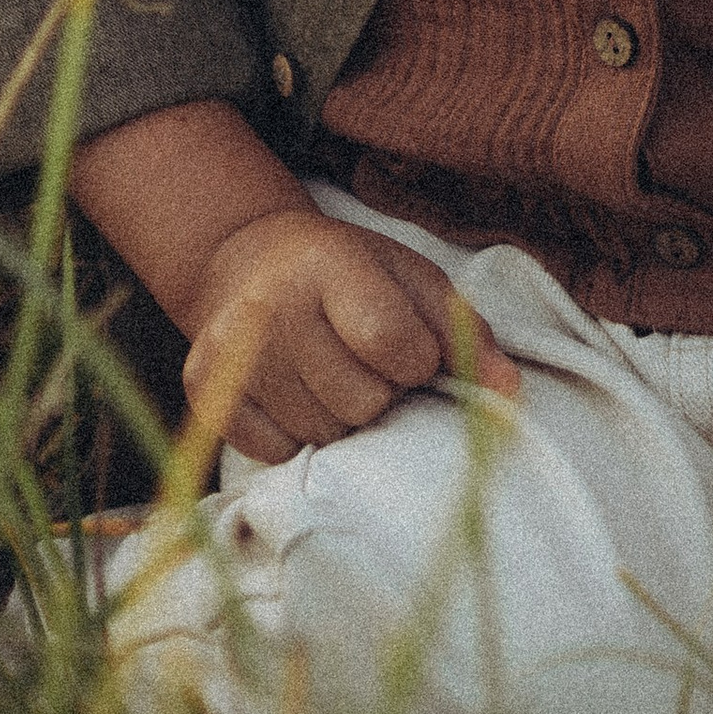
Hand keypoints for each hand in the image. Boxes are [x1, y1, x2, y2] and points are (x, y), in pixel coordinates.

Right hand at [184, 205, 524, 460]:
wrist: (247, 261)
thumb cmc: (349, 272)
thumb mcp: (410, 277)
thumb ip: (463, 331)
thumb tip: (509, 393)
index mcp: (330, 263)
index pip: (392, 343)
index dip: (418, 361)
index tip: (412, 351)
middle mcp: (271, 306)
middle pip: (361, 401)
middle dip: (382, 393)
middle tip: (367, 363)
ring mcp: (231, 352)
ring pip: (323, 434)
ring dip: (343, 416)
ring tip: (333, 374)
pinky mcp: (203, 389)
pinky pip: (278, 453)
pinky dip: (300, 435)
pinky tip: (298, 392)